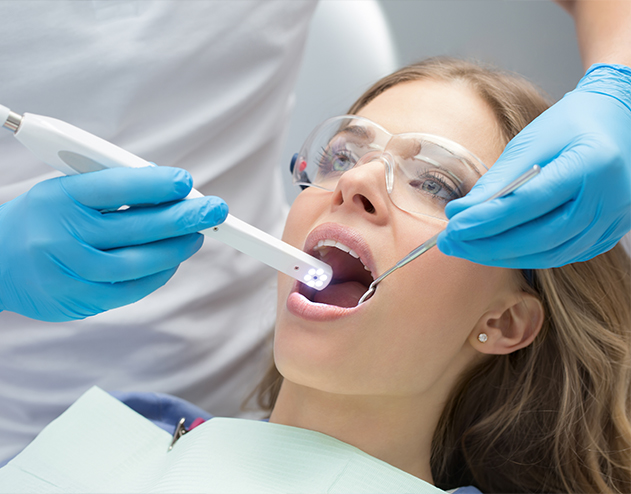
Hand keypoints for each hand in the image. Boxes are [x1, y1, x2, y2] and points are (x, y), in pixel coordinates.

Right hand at [0, 166, 227, 321]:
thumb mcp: (65, 191)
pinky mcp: (80, 299)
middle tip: (214, 210)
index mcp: (60, 197)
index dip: (156, 184)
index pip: (116, 186)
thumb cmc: (41, 219)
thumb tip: (168, 191)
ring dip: (177, 248)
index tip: (186, 182)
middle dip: (184, 217)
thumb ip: (112, 189)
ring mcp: (72, 271)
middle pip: (137, 226)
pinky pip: (131, 289)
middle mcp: (64, 234)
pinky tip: (173, 260)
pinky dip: (158, 274)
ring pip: (140, 262)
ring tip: (198, 235)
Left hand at [438, 64, 630, 267]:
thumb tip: (460, 214)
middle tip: (450, 243)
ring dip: (502, 255)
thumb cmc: (571, 124)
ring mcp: (612, 221)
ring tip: (466, 247)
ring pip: (549, 254)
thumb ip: (498, 180)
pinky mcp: (607, 235)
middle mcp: (608, 199)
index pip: (528, 203)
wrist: (619, 122)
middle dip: (487, 245)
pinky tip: (497, 249)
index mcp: (591, 164)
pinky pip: (561, 255)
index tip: (452, 227)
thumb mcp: (531, 141)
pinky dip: (525, 256)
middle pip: (538, 237)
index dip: (486, 220)